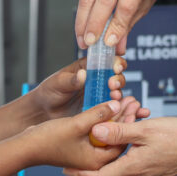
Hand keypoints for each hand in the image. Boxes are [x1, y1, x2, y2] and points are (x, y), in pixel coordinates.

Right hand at [23, 101, 132, 170]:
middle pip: (116, 137)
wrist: (25, 147)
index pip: (121, 141)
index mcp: (96, 161)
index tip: (134, 104)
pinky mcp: (81, 146)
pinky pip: (97, 133)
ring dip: (115, 117)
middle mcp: (94, 160)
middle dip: (124, 118)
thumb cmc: (47, 139)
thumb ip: (97, 114)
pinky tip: (108, 106)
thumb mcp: (76, 124)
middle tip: (133, 100)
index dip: (129, 121)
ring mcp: (87, 153)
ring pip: (107, 134)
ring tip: (123, 99)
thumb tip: (116, 104)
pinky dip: (103, 121)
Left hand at [29, 57, 150, 122]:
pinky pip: (115, 110)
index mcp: (88, 68)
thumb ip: (71, 80)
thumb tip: (83, 74)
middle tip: (113, 85)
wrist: (42, 114)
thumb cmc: (48, 93)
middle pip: (116, 77)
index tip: (115, 68)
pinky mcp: (100, 111)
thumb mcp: (57, 83)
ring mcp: (100, 96)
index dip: (114, 62)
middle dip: (118, 80)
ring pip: (118, 94)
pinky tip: (134, 113)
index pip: (107, 61)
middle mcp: (97, 81)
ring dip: (122, 95)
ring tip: (118, 99)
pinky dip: (125, 111)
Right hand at [75, 0, 176, 53]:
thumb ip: (129, 24)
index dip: (116, 26)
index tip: (108, 43)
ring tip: (83, 40)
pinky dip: (83, 15)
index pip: (126, 5)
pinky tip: (82, 29)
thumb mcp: (146, 5)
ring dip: (83, 22)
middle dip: (95, 24)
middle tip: (90, 43)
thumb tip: (116, 46)